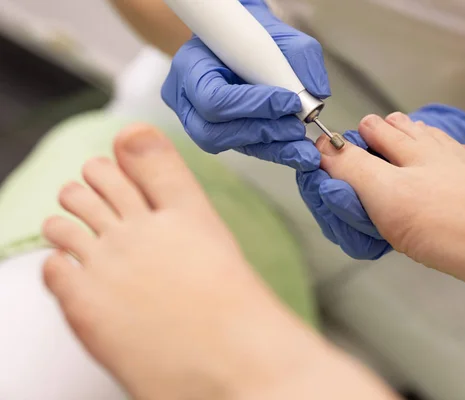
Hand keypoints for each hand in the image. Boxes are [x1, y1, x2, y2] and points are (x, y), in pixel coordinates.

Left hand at [42, 124, 402, 399]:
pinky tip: (74, 269)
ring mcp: (108, 262)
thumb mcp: (219, 246)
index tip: (117, 153)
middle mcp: (142, 229)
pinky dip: (59, 262)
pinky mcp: (82, 300)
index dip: (124, 151)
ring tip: (74, 222)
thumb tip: (166, 186)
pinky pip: (52, 263)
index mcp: (184, 212)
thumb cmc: (235, 313)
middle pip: (97, 179)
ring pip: (66, 215)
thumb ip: (186, 205)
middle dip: (91, 180)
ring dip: (68, 215)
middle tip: (91, 189)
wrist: (231, 363)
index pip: (141, 158)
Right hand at [162, 0, 329, 170]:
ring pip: (230, 145)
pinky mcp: (223, 135)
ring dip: (270, 146)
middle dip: (262, 131)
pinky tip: (299, 153)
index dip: (252, 105)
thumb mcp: (280, 34)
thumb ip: (301, 58)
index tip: (290, 101)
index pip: (213, 99)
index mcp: (191, 68)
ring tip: (302, 144)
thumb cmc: (255, 33)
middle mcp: (188, 100)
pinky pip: (245, 149)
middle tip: (297, 128)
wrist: (244, 41)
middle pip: (215, 132)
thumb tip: (318, 93)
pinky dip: (274, 151)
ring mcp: (200, 122)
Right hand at [317, 113, 464, 399]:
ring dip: (414, 134)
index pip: (369, 134)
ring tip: (405, 133)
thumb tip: (322, 148)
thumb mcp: (383, 194)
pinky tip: (451, 157)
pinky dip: (448, 151)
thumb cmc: (445, 221)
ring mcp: (464, 163)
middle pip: (401, 130)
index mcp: (407, 149)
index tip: (331, 145)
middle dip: (381, 129)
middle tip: (369, 128)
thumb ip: (351, 168)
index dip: (348, 139)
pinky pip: (462, 155)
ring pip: (432, 139)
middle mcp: (436, 150)